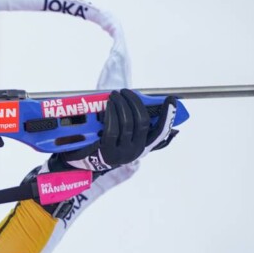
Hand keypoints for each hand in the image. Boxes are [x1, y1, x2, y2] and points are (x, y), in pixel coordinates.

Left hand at [49, 89, 177, 172]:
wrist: (82, 161)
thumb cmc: (103, 141)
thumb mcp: (121, 134)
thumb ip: (131, 121)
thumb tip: (139, 101)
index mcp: (142, 146)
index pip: (160, 131)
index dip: (168, 116)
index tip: (171, 100)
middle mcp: (136, 151)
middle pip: (142, 122)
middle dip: (135, 102)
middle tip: (125, 92)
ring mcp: (123, 153)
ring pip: (127, 123)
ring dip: (121, 105)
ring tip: (114, 95)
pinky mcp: (108, 151)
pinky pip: (113, 128)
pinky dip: (112, 113)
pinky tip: (108, 105)